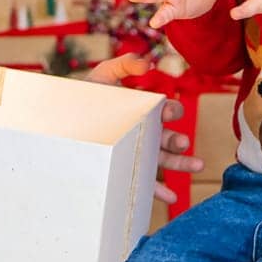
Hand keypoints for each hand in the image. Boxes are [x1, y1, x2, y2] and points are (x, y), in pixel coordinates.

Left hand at [85, 55, 203, 203]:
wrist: (63, 118)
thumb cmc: (85, 95)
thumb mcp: (103, 75)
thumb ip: (125, 64)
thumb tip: (147, 63)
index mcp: (144, 111)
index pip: (167, 111)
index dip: (172, 110)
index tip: (167, 111)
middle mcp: (144, 133)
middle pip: (169, 137)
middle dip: (179, 139)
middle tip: (182, 142)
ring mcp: (137, 152)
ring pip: (165, 160)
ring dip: (182, 163)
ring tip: (198, 165)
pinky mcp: (126, 169)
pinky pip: (146, 183)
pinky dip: (160, 191)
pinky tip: (172, 198)